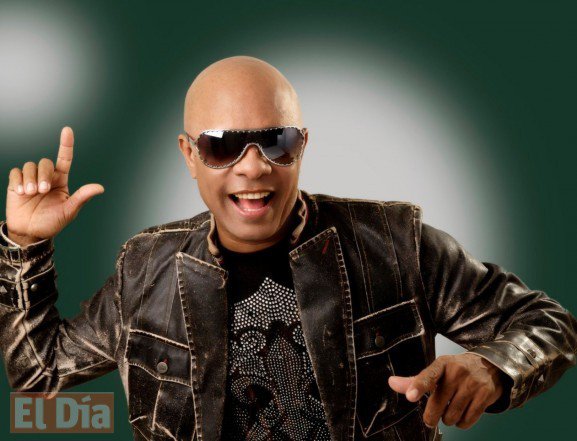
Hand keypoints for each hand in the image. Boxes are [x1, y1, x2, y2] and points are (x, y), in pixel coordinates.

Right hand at [5, 127, 103, 245]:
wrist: (30, 233)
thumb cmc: (52, 223)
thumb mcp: (69, 211)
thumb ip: (82, 197)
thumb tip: (100, 188)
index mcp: (61, 181)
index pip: (64, 159)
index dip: (66, 144)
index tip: (67, 130)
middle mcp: (47, 178)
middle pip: (44, 162)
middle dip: (43, 175)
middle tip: (42, 191)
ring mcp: (31, 180)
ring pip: (30, 165)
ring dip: (31, 178)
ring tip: (31, 193)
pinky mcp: (17, 184)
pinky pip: (16, 172)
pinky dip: (19, 180)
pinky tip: (22, 192)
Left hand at [388, 353, 505, 429]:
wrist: (489, 366)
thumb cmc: (457, 370)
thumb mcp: (437, 370)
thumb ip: (415, 380)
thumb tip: (393, 383)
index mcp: (442, 364)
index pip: (428, 376)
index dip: (418, 386)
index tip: (411, 396)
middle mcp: (457, 372)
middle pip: (437, 404)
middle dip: (432, 416)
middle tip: (432, 416)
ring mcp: (472, 384)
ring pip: (451, 416)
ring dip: (448, 419)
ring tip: (451, 409)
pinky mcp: (485, 396)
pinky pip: (466, 421)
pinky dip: (461, 423)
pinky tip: (462, 412)